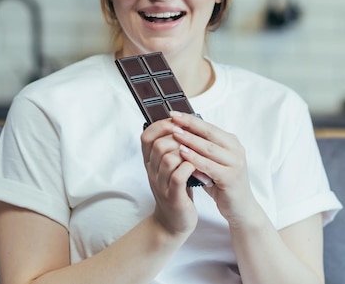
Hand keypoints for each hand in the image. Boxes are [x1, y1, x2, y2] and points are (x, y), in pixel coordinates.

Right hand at [141, 120, 197, 235]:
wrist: (173, 222)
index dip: (161, 125)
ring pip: (168, 158)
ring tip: (196, 154)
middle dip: (178, 138)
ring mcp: (161, 184)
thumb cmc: (176, 190)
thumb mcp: (168, 167)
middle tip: (192, 140)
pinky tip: (197, 167)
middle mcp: (152, 172)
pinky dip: (189, 168)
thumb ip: (170, 148)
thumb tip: (181, 123)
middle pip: (159, 145)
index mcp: (150, 162)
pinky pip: (178, 176)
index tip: (177, 122)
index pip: (146, 136)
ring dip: (186, 153)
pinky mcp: (173, 197)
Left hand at [169, 111, 258, 225]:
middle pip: (210, 133)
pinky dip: (195, 158)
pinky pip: (209, 165)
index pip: (209, 127)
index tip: (174, 114)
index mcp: (232, 143)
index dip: (191, 119)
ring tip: (174, 133)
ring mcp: (235, 163)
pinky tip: (182, 153)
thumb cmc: (222, 183)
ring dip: (190, 140)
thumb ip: (202, 149)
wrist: (240, 207)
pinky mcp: (231, 177)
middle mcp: (236, 150)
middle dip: (189, 125)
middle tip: (172, 119)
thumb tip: (180, 133)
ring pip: (209, 148)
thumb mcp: (212, 162)